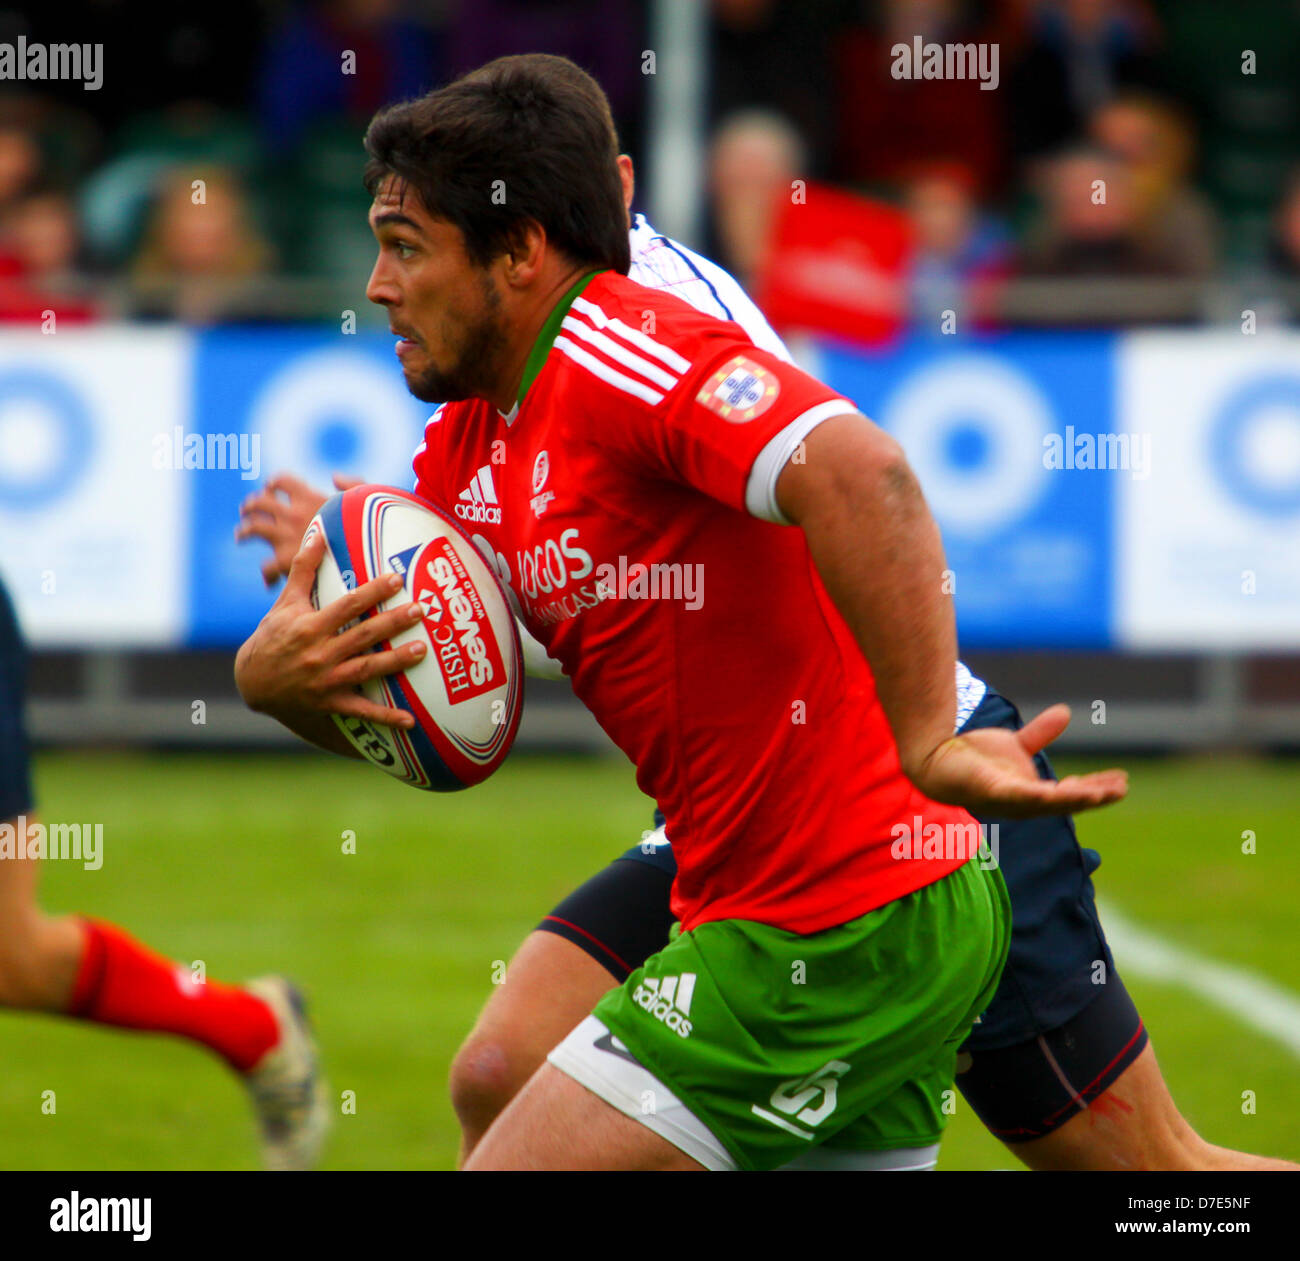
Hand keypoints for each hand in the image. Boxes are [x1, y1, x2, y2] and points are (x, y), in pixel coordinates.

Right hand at [234, 529, 425, 729]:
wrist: (252, 682)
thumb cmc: (273, 636)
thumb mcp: (285, 602)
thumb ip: (303, 568)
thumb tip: (317, 533)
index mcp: (310, 626)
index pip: (346, 606)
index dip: (372, 592)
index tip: (397, 579)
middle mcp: (319, 653)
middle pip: (362, 635)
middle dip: (392, 622)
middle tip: (421, 610)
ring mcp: (326, 681)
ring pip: (366, 669)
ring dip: (395, 661)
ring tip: (422, 651)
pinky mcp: (331, 703)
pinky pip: (362, 712)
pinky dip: (386, 717)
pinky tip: (411, 720)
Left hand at [235, 472, 364, 585]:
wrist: (363, 554)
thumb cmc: (373, 527)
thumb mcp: (369, 497)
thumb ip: (353, 484)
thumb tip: (334, 477)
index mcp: (310, 497)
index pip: (282, 481)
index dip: (274, 483)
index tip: (271, 487)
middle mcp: (293, 514)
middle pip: (260, 503)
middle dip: (251, 505)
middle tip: (247, 510)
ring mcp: (286, 536)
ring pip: (252, 528)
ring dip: (244, 531)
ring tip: (242, 535)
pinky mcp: (285, 560)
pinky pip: (266, 566)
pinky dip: (266, 573)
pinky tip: (269, 578)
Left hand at [910, 704, 1126, 818]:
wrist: (936, 758)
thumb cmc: (973, 758)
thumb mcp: (1015, 744)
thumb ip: (1039, 733)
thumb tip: (1065, 712)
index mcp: (1033, 793)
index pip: (1071, 794)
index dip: (1096, 789)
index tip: (1122, 782)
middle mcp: (1024, 802)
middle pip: (1066, 802)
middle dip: (1095, 796)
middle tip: (1121, 788)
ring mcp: (1008, 800)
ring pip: (1048, 804)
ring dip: (1074, 800)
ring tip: (1099, 795)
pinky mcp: (992, 791)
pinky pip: (1019, 796)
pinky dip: (1037, 797)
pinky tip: (1052, 793)